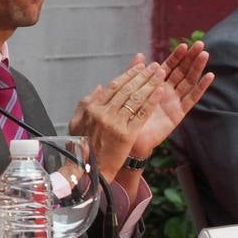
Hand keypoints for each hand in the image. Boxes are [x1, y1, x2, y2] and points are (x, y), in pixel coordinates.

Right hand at [70, 55, 163, 179]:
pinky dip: (151, 101)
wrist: (88, 171)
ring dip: (150, 84)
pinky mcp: (126, 135)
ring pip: (135, 98)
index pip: (113, 86)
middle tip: (154, 66)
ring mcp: (115, 124)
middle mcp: (103, 113)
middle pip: (127, 89)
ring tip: (160, 74)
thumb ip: (85, 103)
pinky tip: (160, 92)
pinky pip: (141, 114)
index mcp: (92, 108)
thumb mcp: (77, 122)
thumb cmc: (81, 148)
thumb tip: (98, 87)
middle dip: (142, 75)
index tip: (140, 66)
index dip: (129, 74)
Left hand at [127, 41, 213, 159]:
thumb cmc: (128, 115)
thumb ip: (135, 73)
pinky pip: (192, 98)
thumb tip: (139, 54)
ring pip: (189, 81)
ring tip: (205, 55)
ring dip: (198, 68)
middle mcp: (167, 91)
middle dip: (191, 58)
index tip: (184, 44)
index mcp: (156, 84)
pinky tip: (209, 76)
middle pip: (182, 71)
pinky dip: (201, 87)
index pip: (169, 66)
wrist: (128, 138)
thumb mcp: (130, 91)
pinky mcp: (179, 113)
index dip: (177, 56)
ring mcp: (174, 101)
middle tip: (200, 44)